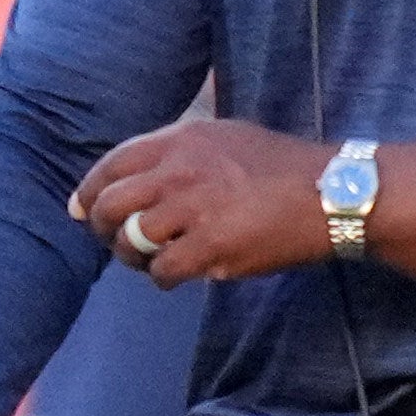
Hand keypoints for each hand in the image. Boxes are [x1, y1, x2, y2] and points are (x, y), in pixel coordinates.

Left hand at [70, 120, 332, 286]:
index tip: (82, 210)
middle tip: (115, 242)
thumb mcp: (227, 137)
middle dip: (102, 228)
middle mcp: (180, 168)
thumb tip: (136, 176)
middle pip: (109, 203)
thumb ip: (180, 152)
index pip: (112, 163)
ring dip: (132, 257)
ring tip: (151, 261)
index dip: (89, 190)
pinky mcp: (211, 244)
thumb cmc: (281, 169)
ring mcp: (194, 207)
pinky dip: (163, 278)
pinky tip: (178, 276)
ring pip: (130, 239)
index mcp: (181, 139)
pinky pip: (163, 269)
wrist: (333, 193)